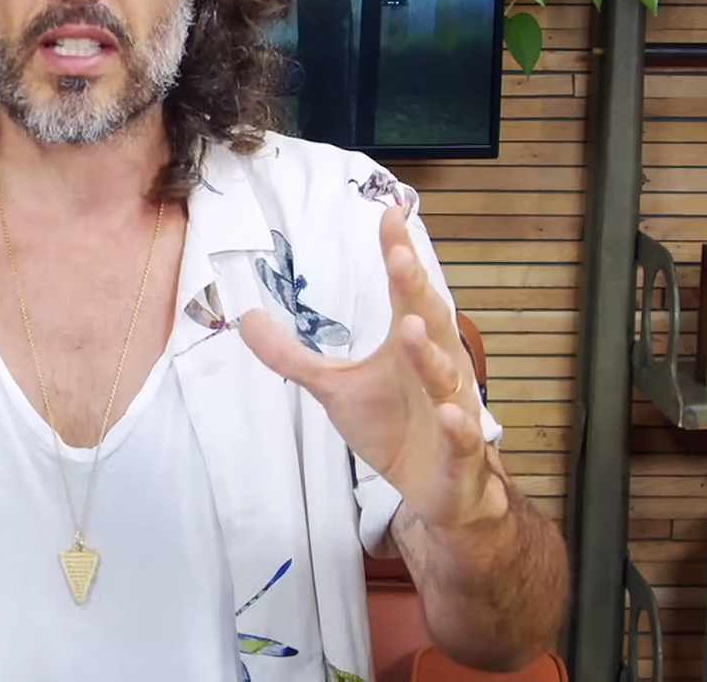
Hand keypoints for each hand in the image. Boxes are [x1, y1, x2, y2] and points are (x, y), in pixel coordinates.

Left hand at [239, 205, 504, 529]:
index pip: (405, 292)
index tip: (390, 215)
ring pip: (446, 377)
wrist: (437, 492)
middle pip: (430, 321)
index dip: (399, 254)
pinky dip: (457, 425)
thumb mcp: (333, 388)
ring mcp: (453, 408)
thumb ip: (291, 356)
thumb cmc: (392, 427)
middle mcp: (437, 367)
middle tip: (399, 257)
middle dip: (416, 290)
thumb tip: (245, 318)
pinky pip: (461, 437)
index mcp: (411, 344)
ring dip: (429, 356)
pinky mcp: (460, 453)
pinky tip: (447, 413)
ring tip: (410, 330)